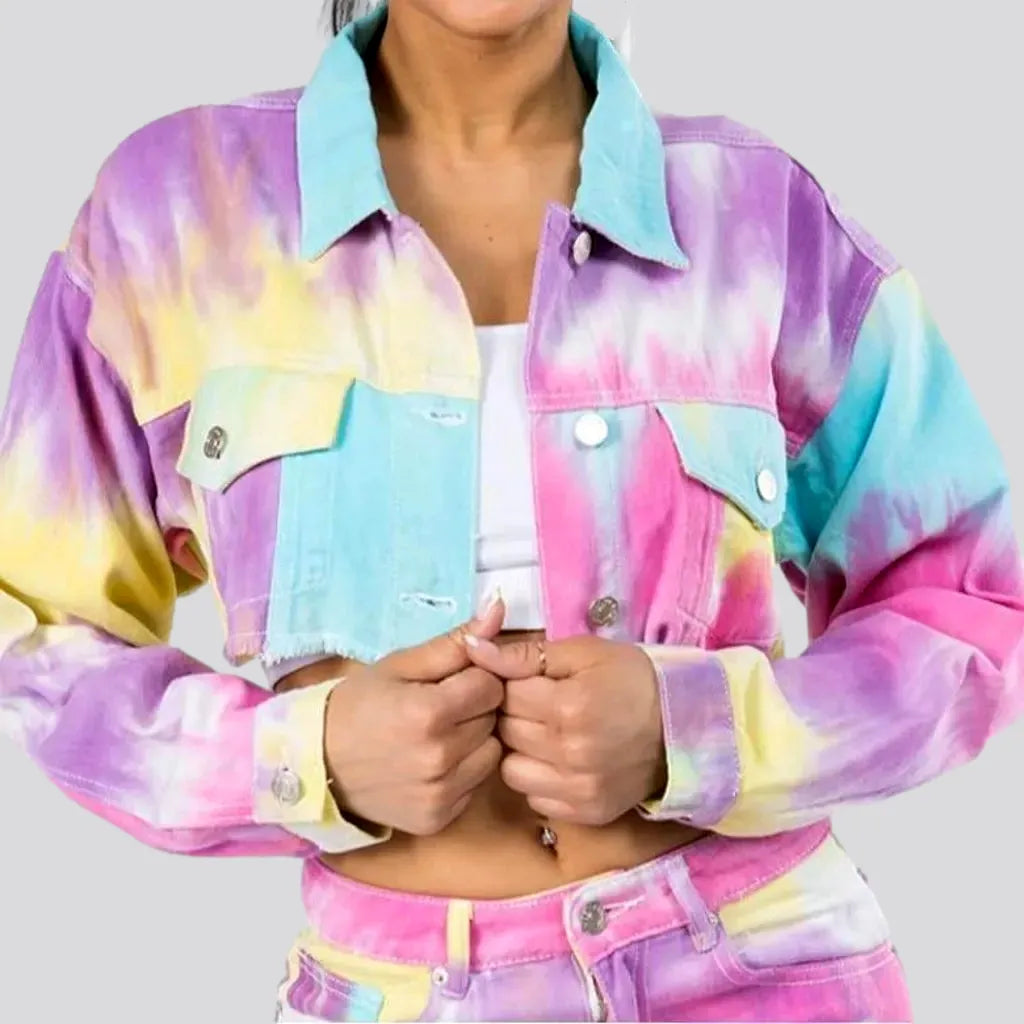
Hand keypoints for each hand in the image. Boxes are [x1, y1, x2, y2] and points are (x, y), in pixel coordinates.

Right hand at [322, 599, 505, 835]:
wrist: (316, 763)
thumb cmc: (358, 705)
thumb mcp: (400, 665)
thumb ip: (454, 642)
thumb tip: (499, 607)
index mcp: (429, 712)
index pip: (491, 684)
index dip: (473, 678)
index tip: (448, 683)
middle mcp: (440, 758)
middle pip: (494, 719)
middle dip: (475, 708)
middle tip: (439, 708)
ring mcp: (440, 794)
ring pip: (491, 754)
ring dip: (474, 742)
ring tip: (437, 736)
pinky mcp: (439, 819)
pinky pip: (475, 786)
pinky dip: (462, 773)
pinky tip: (431, 764)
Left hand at [464, 633, 666, 825]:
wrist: (686, 726)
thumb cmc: (632, 679)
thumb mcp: (583, 652)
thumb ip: (523, 653)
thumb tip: (471, 644)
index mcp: (570, 705)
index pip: (505, 694)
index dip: (512, 683)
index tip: (530, 681)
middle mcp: (571, 752)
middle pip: (505, 731)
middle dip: (513, 714)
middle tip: (539, 705)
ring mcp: (579, 788)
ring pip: (511, 770)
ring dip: (520, 750)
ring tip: (545, 734)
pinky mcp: (585, 813)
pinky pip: (534, 798)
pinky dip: (539, 778)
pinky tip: (558, 760)